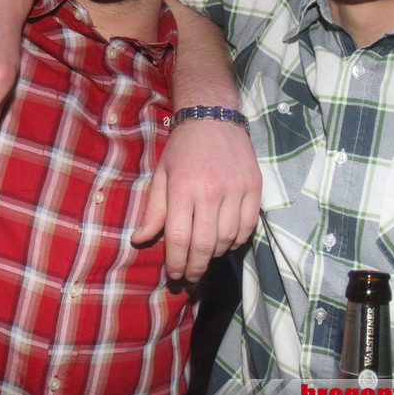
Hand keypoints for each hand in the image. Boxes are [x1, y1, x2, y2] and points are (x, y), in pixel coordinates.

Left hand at [131, 119, 260, 281]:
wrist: (212, 117)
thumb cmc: (182, 148)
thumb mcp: (161, 176)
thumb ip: (153, 211)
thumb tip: (139, 240)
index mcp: (182, 188)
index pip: (178, 237)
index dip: (176, 262)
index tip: (174, 275)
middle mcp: (210, 191)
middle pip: (204, 245)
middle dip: (196, 268)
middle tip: (189, 277)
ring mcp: (236, 189)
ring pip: (227, 238)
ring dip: (215, 255)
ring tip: (205, 256)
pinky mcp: (254, 187)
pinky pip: (248, 226)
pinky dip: (237, 240)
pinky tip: (226, 241)